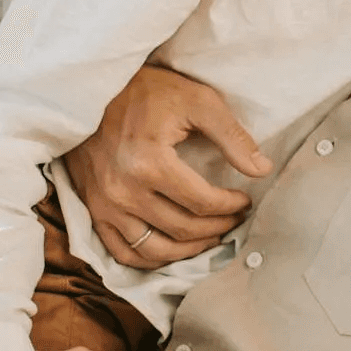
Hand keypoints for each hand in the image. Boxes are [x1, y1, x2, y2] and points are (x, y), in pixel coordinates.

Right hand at [63, 66, 271, 269]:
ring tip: (210, 237)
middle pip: (182, 229)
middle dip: (217, 228)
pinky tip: (172, 250)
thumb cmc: (146, 91)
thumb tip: (262, 169)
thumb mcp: (197, 101)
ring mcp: (105, 204)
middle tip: (234, 218)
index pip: (202, 203)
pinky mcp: (92, 209)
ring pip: (155, 250)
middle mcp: (124, 191)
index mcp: (149, 163)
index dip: (231, 207)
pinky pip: (122, 253)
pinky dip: (151, 260)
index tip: (244, 200)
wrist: (88, 90)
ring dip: (189, 250)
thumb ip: (232, 136)